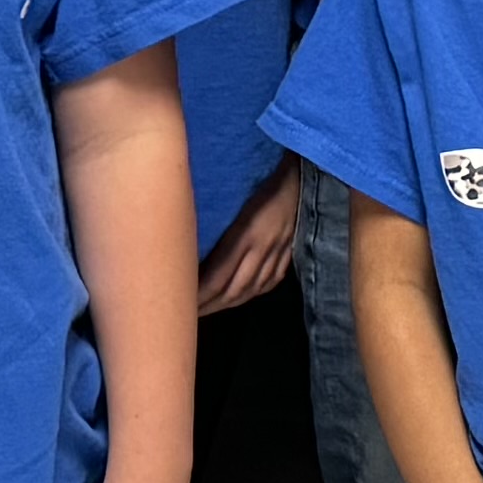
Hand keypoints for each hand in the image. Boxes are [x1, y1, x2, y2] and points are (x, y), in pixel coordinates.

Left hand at [196, 168, 302, 314]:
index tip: (179, 303)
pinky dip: (253, 293)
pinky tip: (242, 296)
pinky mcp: (290, 250)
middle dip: (209, 306)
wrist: (303, 167)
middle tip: (187, 315)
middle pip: (232, 290)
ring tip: (208, 309)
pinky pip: (270, 280)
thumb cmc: (261, 172)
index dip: (199, 296)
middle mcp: (262, 248)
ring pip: (251, 289)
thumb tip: (184, 237)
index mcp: (245, 234)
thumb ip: (212, 216)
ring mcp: (279, 251)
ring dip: (227, 304)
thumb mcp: (232, 194)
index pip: (217, 278)